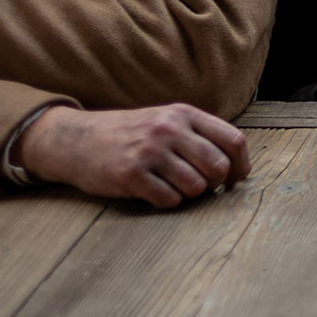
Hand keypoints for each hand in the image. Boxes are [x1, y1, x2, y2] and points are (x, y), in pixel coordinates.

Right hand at [16, 104, 250, 208]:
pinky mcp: (131, 174)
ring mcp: (149, 151)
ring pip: (196, 187)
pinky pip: (169, 200)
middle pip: (218, 166)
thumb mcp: (167, 120)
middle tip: (202, 186)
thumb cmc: (130, 134)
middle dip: (215, 183)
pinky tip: (155, 192)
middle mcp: (169, 129)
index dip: (241, 165)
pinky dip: (167, 201)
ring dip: (190, 194)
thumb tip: (237, 166)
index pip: (233, 140)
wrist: (76, 139)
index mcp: (184, 114)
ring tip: (173, 185)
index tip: (235, 179)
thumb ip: (200, 135)